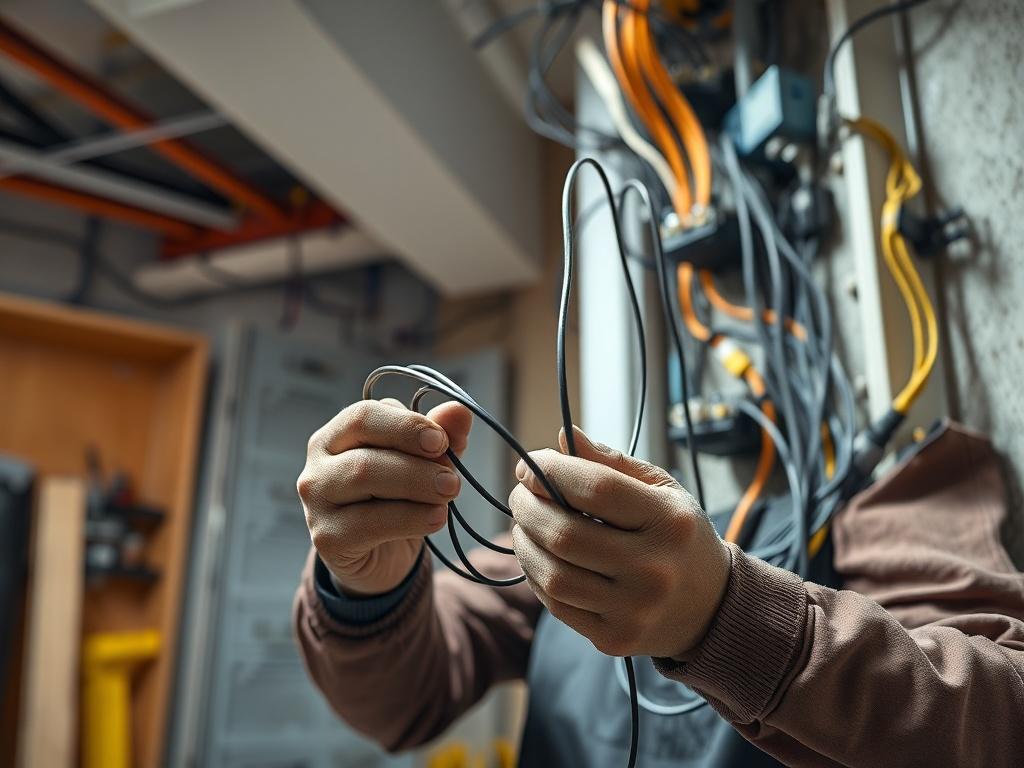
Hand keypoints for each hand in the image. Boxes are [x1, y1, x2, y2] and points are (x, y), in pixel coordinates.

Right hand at [297, 398, 471, 595]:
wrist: (381, 555)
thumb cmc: (398, 498)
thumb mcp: (423, 463)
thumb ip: (440, 435)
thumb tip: (460, 410)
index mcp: (336, 436)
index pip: (364, 416)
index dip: (406, 425)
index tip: (441, 441)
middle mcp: (318, 465)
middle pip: (364, 453)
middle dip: (416, 464)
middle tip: (452, 479)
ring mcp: (317, 503)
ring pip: (364, 480)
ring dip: (416, 486)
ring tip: (448, 495)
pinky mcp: (327, 538)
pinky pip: (370, 523)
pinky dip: (411, 518)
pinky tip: (436, 518)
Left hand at [508, 426, 730, 658]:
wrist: (711, 606)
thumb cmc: (679, 536)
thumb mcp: (661, 490)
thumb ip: (612, 462)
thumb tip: (563, 437)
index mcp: (668, 522)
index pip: (595, 488)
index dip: (550, 472)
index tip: (528, 465)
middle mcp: (653, 569)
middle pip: (564, 534)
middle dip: (527, 508)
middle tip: (519, 495)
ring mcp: (633, 610)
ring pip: (553, 574)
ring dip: (524, 542)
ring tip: (524, 524)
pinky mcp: (614, 638)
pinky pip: (556, 605)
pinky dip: (536, 575)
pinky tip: (539, 556)